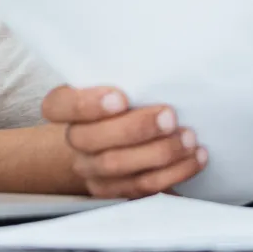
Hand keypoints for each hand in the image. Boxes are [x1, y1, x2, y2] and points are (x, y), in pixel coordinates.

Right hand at [42, 86, 207, 198]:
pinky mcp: (116, 191)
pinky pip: (142, 187)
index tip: (121, 98)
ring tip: (188, 138)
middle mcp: (76, 140)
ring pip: (118, 166)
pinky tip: (195, 157)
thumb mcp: (126, 80)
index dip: (86, 104)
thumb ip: (132, 75)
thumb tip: (164, 61)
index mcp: (67, 107)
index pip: (57, 106)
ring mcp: (93, 169)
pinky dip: (173, 172)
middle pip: (92, 140)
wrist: (123, 135)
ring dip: (159, 152)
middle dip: (136, 128)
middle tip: (169, 116)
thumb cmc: (131, 97)